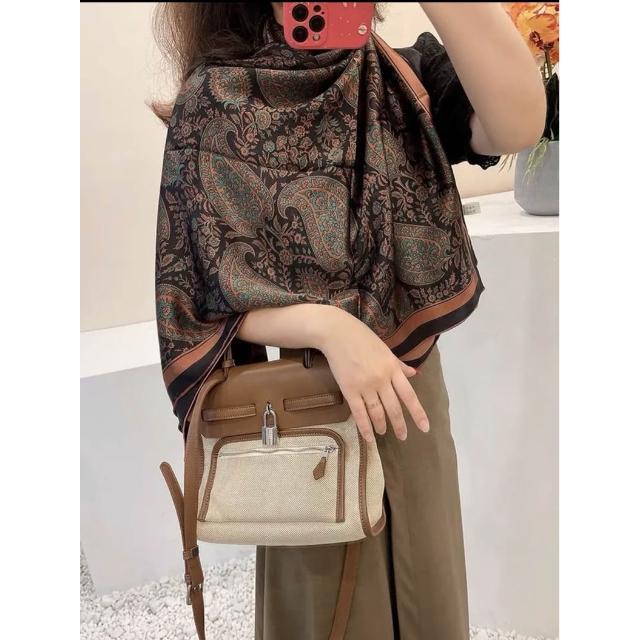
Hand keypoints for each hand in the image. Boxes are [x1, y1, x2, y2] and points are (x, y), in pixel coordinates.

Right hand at [314, 307, 429, 441]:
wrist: (337, 333)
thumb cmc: (362, 338)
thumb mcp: (385, 350)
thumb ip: (399, 365)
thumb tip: (415, 373)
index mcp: (393, 368)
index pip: (409, 395)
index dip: (417, 413)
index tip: (425, 427)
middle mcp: (382, 379)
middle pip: (394, 407)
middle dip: (399, 425)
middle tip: (403, 436)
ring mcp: (365, 385)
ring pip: (377, 412)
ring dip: (382, 425)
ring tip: (383, 433)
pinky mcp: (349, 390)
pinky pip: (359, 413)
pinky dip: (365, 427)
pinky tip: (369, 437)